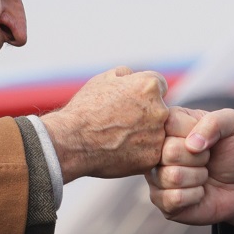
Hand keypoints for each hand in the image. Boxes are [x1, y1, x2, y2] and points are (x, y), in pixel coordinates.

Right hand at [44, 67, 169, 180]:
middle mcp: (160, 110)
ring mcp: (157, 136)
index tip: (130, 102)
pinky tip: (120, 151)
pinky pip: (151, 153)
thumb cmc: (85, 109)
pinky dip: (139, 153)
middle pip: (161, 110)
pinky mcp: (152, 157)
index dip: (143, 94)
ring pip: (157, 133)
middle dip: (146, 114)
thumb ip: (127, 75)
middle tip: (123, 122)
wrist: (71, 141)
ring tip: (119, 138)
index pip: (159, 87)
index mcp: (150, 86)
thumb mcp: (104, 79)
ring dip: (145, 135)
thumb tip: (135, 77)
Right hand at [145, 106, 233, 231]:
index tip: (205, 138)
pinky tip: (198, 191)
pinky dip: (195, 195)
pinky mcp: (160, 200)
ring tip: (203, 174)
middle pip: (170, 152)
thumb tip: (191, 144)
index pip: (168, 122)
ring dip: (198, 177)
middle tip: (206, 159)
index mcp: (169, 123)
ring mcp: (156, 175)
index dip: (194, 132)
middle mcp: (156, 148)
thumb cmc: (233, 151)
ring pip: (173, 177)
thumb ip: (216, 121)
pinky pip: (175, 198)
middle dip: (199, 158)